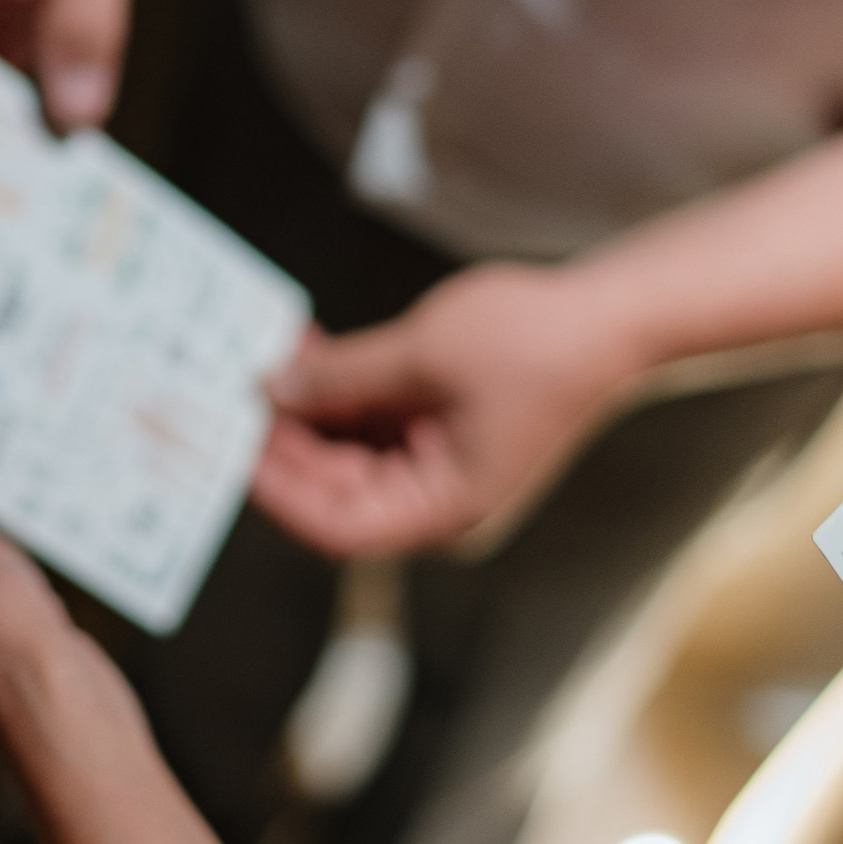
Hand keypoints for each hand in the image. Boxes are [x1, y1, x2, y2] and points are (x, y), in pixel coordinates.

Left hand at [253, 263, 637, 556]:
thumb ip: (338, 378)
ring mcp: (440, 467)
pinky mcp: (442, 431)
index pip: (335, 526)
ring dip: (306, 408)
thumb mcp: (420, 354)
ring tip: (266, 354)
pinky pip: (373, 423)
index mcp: (441, 509)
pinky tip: (306, 349)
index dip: (276, 489)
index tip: (230, 443)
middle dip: (282, 440)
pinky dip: (339, 391)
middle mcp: (436, 502)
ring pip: (347, 453)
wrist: (613, 317)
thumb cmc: (536, 343)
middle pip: (334, 490)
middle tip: (229, 390)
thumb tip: (270, 389)